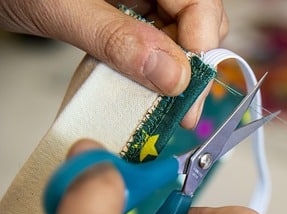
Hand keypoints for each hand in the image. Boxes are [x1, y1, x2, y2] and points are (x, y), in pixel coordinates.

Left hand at [0, 0, 228, 126]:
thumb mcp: (58, 8)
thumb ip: (115, 38)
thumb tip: (171, 75)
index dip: (201, 40)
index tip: (188, 81)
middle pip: (195, 19)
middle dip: (193, 62)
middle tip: (182, 104)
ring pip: (177, 36)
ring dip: (173, 73)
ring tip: (162, 105)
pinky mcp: (123, 15)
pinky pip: (150, 44)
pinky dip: (149, 71)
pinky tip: (141, 89)